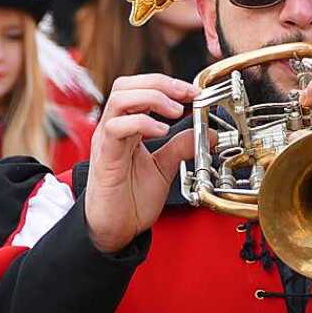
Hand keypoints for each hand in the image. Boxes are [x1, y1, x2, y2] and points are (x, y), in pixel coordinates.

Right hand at [85, 74, 199, 253]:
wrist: (114, 229)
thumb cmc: (130, 200)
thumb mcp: (164, 168)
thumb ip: (180, 147)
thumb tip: (206, 133)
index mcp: (126, 128)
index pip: (139, 89)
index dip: (167, 85)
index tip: (193, 92)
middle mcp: (113, 129)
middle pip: (126, 85)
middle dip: (159, 84)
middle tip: (186, 94)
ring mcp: (106, 140)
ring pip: (120, 99)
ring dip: (152, 98)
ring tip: (175, 111)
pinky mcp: (105, 157)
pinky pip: (116, 128)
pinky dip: (141, 123)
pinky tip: (161, 131)